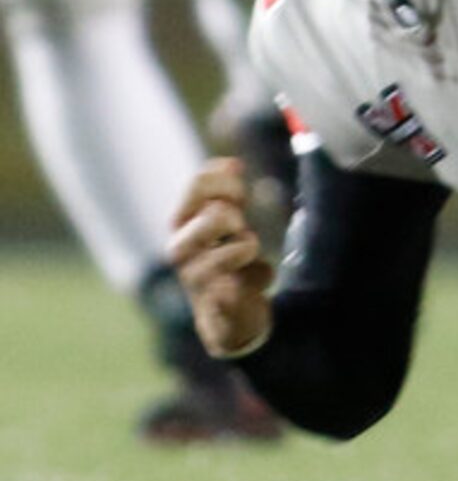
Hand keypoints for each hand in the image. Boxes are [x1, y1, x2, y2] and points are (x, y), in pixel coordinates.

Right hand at [166, 158, 275, 357]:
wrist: (230, 316)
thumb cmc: (227, 259)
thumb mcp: (227, 220)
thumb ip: (227, 193)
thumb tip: (233, 164)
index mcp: (184, 225)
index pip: (198, 185)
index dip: (227, 182)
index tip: (240, 191)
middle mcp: (183, 251)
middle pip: (214, 216)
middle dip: (233, 216)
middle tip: (239, 227)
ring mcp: (198, 280)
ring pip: (232, 251)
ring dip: (246, 247)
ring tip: (246, 255)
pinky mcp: (219, 306)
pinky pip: (242, 286)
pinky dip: (252, 281)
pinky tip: (249, 283)